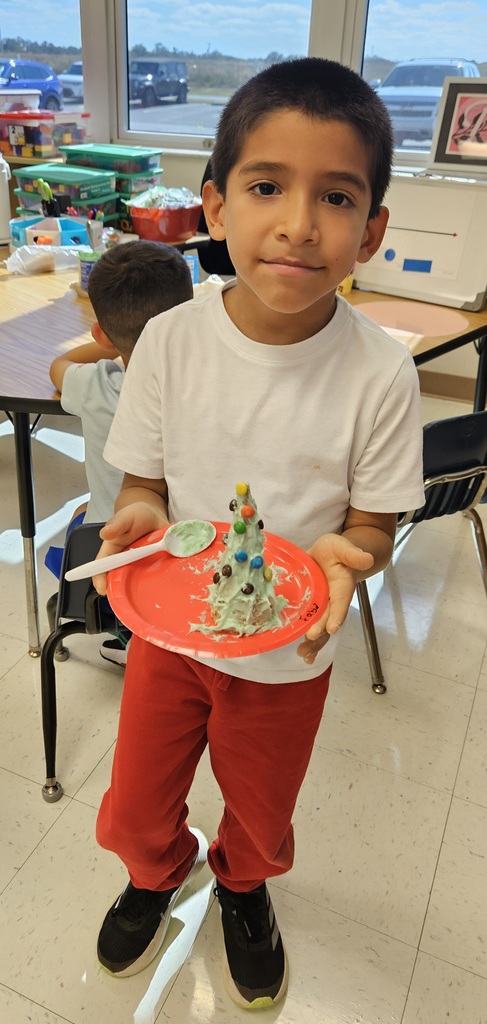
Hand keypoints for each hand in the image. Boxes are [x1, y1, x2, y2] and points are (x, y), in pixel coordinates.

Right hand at [92, 502, 168, 594]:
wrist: (154, 517)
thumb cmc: (135, 517)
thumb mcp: (126, 517)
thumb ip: (117, 523)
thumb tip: (105, 533)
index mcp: (111, 554)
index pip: (101, 570)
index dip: (100, 581)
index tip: (103, 589)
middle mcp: (124, 566)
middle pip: (119, 583)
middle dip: (124, 591)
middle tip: (133, 592)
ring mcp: (140, 570)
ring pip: (138, 586)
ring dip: (144, 589)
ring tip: (152, 589)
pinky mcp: (155, 571)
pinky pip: (156, 581)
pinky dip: (160, 584)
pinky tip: (167, 584)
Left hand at [297, 534, 373, 659]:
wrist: (329, 554)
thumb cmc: (336, 551)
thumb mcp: (343, 547)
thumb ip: (353, 554)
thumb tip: (367, 559)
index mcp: (342, 586)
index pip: (340, 602)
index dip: (337, 614)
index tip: (332, 627)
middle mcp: (333, 600)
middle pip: (329, 618)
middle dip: (320, 630)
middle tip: (311, 638)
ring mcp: (322, 607)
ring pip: (321, 627)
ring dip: (313, 642)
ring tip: (304, 654)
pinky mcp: (311, 609)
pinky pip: (310, 625)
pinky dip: (308, 641)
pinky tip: (303, 654)